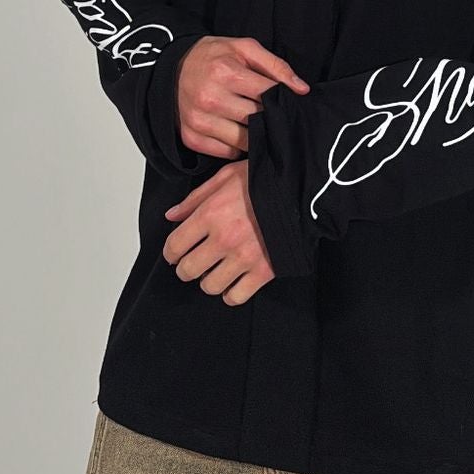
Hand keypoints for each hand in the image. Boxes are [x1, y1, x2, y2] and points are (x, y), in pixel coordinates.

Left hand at [164, 159, 273, 304]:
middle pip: (188, 270)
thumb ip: (195, 198)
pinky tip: (233, 282)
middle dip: (186, 268)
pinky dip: (231, 293)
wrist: (302, 190)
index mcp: (211, 214)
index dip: (170, 253)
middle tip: (193, 262)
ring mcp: (243, 258)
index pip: (175, 245)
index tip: (174, 254)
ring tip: (215, 271)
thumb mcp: (226, 176)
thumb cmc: (265, 179)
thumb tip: (172, 216)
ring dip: (208, 280)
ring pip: (209, 286)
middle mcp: (224, 239)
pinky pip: (236, 296)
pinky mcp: (263, 272)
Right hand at [174, 33, 309, 159]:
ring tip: (255, 124)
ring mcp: (199, 120)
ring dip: (254, 136)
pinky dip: (236, 146)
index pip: (268, 95)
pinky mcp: (191, 138)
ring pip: (244, 142)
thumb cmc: (213, 57)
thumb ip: (276, 66)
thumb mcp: (244, 48)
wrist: (171, 69)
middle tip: (272, 115)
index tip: (287, 102)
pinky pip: (226, 153)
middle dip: (269, 119)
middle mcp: (210, 98)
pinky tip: (237, 132)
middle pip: (257, 120)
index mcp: (226, 72)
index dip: (282, 100)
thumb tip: (303, 90)